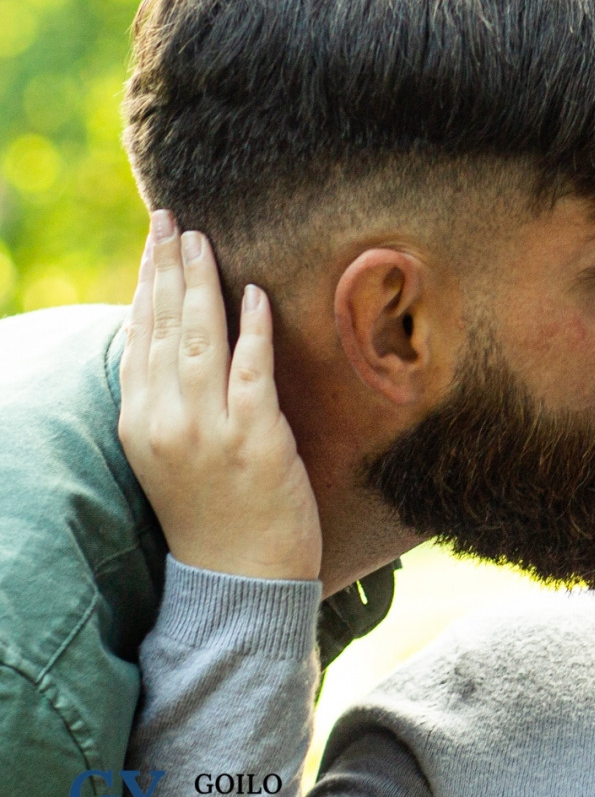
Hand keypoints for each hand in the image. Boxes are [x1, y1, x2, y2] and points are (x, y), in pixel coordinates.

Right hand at [119, 210, 321, 580]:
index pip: (138, 335)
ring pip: (199, 341)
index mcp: (139, 421)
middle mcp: (165, 421)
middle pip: (163, 327)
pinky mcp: (255, 441)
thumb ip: (170, 401)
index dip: (147, 281)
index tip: (156, 239)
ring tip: (204, 240)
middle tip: (173, 218)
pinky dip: (252, 330)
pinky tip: (254, 293)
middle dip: (168, 266)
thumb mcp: (171, 454)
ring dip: (202, 284)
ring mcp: (209, 431)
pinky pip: (251, 372)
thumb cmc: (215, 511)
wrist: (239, 578)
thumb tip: (178, 343)